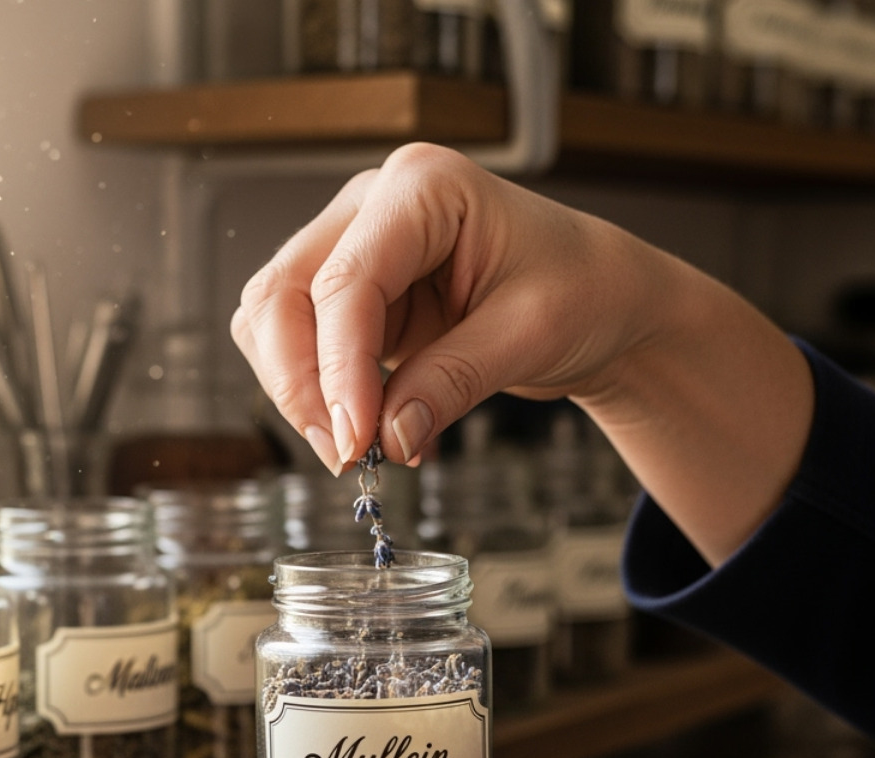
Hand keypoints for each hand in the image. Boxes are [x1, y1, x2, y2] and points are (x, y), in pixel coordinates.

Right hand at [230, 142, 669, 469]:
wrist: (601, 299)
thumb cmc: (582, 289)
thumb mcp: (531, 335)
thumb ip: (453, 380)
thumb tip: (388, 435)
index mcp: (423, 187)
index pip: (346, 281)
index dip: (338, 368)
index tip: (355, 438)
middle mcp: (372, 206)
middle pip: (283, 293)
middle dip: (301, 382)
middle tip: (345, 453)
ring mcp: (352, 246)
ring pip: (272, 319)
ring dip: (298, 390)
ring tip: (357, 446)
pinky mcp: (348, 294)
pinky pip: (297, 344)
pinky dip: (316, 392)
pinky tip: (367, 425)